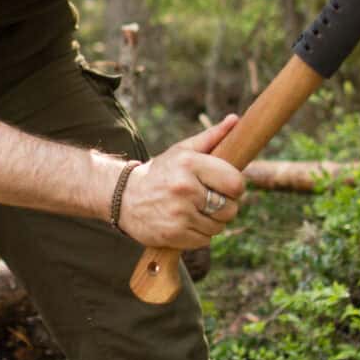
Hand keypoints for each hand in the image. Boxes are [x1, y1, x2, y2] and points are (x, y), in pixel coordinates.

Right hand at [117, 115, 248, 249]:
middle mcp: (184, 188)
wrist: (124, 198)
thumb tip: (235, 120)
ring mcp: (179, 213)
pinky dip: (200, 234)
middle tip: (210, 200)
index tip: (226, 187)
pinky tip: (187, 222)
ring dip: (212, 222)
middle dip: (225, 206)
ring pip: (219, 226)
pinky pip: (204, 240)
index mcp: (190, 164)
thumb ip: (211, 137)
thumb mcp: (182, 151)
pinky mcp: (173, 234)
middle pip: (230, 208)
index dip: (235, 187)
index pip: (235, 183)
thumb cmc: (160, 172)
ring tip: (196, 211)